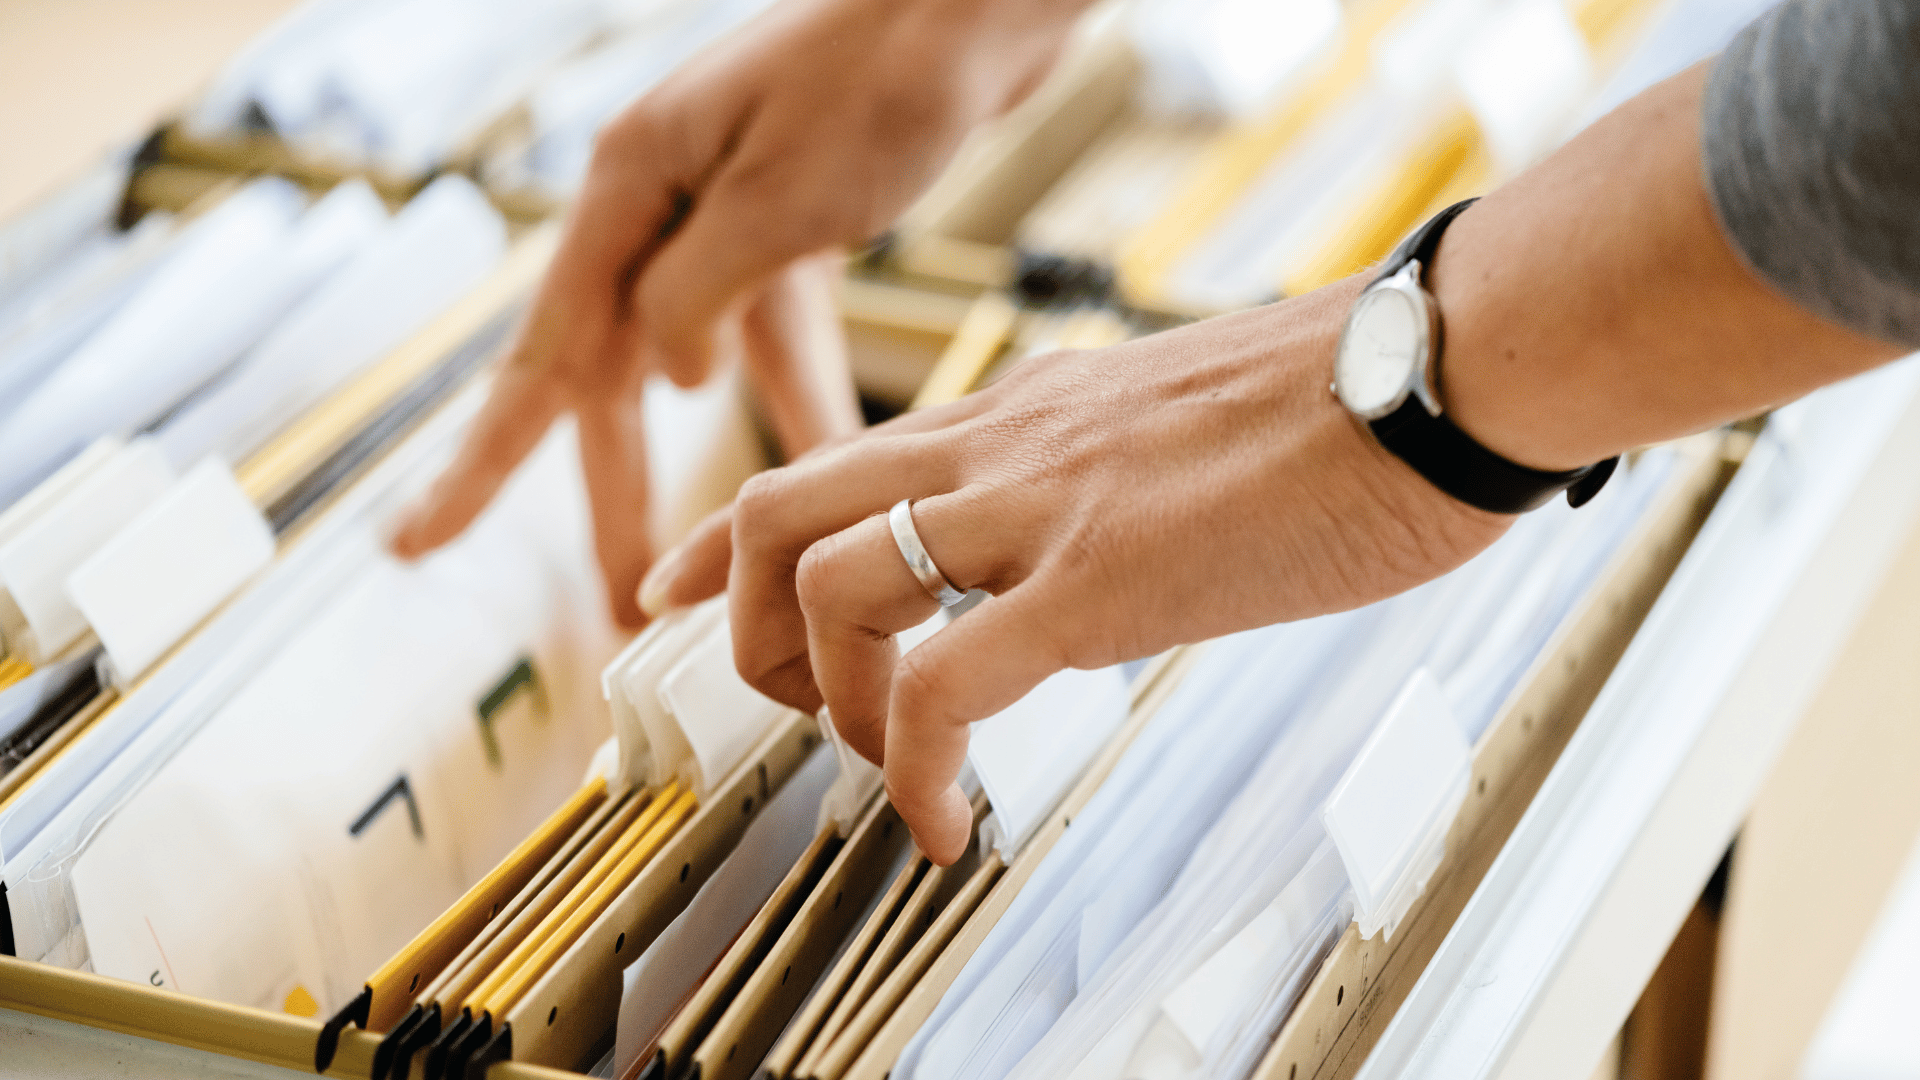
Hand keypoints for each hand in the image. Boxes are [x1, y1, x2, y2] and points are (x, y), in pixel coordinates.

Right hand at [389, 0, 1084, 622]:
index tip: (420, 541)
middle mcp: (660, 198)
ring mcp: (724, 209)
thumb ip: (699, 298)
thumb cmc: (885, 74)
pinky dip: (795, 397)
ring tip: (689, 562)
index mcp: (628, 185)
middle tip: (610, 604)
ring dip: (697, 461)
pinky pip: (775, 333)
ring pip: (688, 363)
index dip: (484, 460)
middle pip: (609, 372)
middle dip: (606, 492)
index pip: (543, 350)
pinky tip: (818, 462)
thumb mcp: (777, 204)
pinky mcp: (793, 217)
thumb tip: (661, 379)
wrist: (981, 3)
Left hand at [641, 279, 1513, 862]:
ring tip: (895, 769)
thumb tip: (1073, 554)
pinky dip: (916, 770)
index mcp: (1019, 414)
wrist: (1440, 372)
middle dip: (741, 629)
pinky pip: (944, 685)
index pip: (823, 458)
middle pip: (775, 514)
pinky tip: (950, 822)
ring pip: (826, 590)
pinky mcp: (1101, 580)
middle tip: (801, 708)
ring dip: (830, 705)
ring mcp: (1040, 508)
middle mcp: (1001, 447)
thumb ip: (1093, 479)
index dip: (716, 536)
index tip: (672, 588)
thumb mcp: (1171, 430)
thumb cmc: (1339, 404)